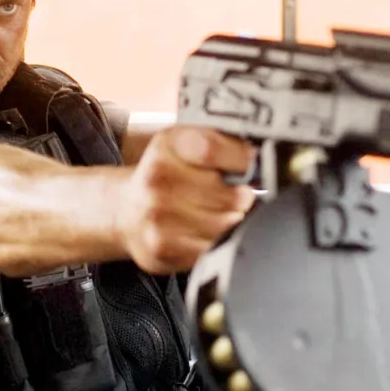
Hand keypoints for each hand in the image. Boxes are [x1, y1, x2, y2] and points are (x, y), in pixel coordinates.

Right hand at [116, 126, 255, 273]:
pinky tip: (205, 232)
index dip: (242, 160)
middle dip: (242, 197)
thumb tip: (264, 155)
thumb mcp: (185, 144)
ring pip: (227, 225)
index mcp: (168, 146)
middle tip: (235, 195)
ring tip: (219, 213)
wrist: (125, 211)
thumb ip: (222, 142)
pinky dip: (217, 242)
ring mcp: (159, 217)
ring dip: (232, 221)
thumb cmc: (166, 175)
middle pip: (230, 195)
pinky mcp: (164, 248)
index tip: (251, 166)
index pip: (213, 149)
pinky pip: (214, 248)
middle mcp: (158, 179)